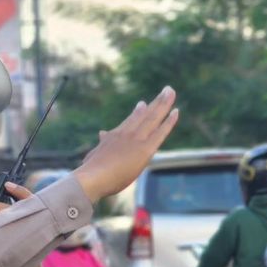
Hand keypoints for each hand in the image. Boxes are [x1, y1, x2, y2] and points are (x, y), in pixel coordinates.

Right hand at [73, 86, 178, 201]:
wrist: (92, 176)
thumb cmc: (91, 170)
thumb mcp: (95, 153)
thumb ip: (102, 143)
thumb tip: (102, 133)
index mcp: (114, 136)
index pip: (130, 122)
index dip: (138, 112)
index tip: (144, 104)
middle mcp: (126, 133)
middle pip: (144, 115)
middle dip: (156, 102)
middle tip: (166, 90)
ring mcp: (136, 139)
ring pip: (153, 117)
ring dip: (163, 103)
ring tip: (170, 91)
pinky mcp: (145, 149)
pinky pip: (161, 132)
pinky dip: (169, 121)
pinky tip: (176, 111)